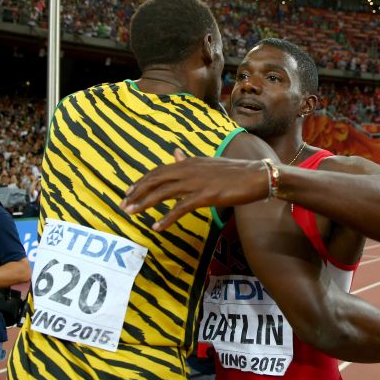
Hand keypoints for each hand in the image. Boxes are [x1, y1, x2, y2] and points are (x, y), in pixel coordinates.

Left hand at [120, 148, 267, 230]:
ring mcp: (196, 182)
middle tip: (123, 205)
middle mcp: (188, 169)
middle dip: (136, 192)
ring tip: (130, 213)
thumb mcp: (207, 163)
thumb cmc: (234, 172)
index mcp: (188, 162)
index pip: (158, 171)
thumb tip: (175, 153)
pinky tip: (156, 226)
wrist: (256, 175)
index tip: (128, 192)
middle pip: (155, 180)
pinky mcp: (205, 196)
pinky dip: (166, 217)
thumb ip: (188, 161)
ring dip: (143, 203)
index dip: (141, 182)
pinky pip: (180, 208)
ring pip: (162, 192)